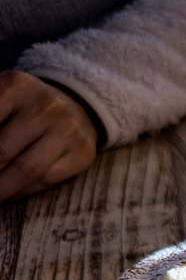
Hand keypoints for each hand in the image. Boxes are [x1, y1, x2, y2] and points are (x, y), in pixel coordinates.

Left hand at [0, 70, 96, 203]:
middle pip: (3, 152)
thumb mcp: (2, 98)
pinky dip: (22, 191)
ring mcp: (69, 131)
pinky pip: (47, 180)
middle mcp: (48, 107)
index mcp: (18, 86)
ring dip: (2, 189)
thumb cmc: (26, 105)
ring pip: (27, 170)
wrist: (76, 106)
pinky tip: (9, 193)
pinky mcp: (83, 154)